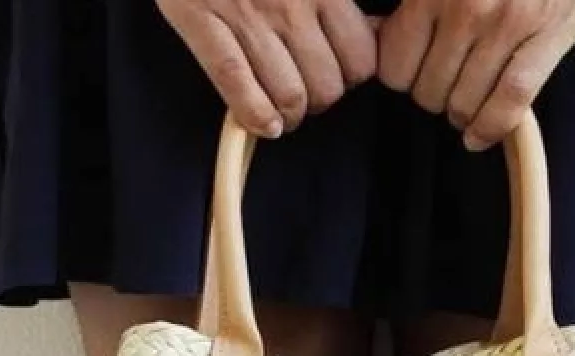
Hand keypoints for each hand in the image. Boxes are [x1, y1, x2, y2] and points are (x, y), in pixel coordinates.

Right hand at [157, 0, 378, 137]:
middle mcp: (290, 4)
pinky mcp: (204, 23)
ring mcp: (247, 16)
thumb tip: (371, 29)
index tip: (340, 76)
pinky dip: (254, 115)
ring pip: (288, 93)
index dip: (352, 78)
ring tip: (284, 114)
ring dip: (290, 116)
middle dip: (320, 101)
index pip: (359, 57)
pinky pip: (236, 84)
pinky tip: (262, 124)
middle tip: (308, 97)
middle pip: (327, 84)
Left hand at [377, 0, 574, 149]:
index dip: (399, 77)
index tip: (409, 72)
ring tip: (462, 107)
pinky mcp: (548, 38)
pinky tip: (477, 139)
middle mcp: (466, 7)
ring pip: (464, 102)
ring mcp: (509, 25)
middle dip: (431, 94)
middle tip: (442, 85)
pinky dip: (491, 127)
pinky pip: (510, 102)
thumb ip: (411, 0)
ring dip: (459, 113)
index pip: (395, 65)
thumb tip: (373, 32)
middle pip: (427, 90)